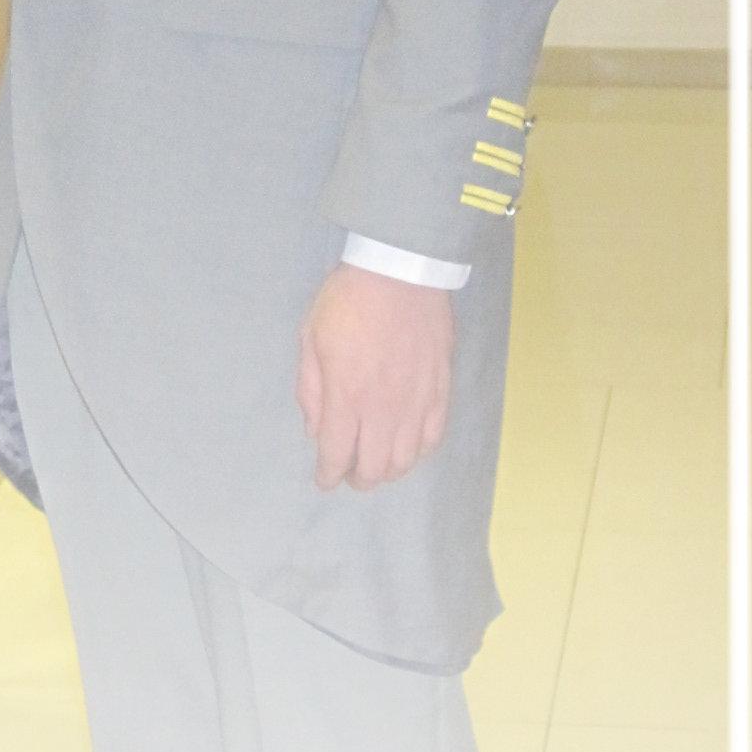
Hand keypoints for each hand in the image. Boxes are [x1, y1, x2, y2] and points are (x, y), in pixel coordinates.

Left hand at [296, 264, 453, 491]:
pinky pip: (433, 437)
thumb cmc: (347, 300)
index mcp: (347, 396)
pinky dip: (419, 452)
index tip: (324, 480)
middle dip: (358, 479)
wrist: (401, 271)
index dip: (329, 475)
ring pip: (407, 460)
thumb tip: (316, 431)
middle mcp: (385, 408)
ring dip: (389, 470)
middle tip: (349, 473)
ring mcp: (417, 401)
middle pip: (375, 467)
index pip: (337, 455)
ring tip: (377, 463)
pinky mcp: (441, 390)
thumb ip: (310, 390)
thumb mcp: (310, 339)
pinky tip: (407, 447)